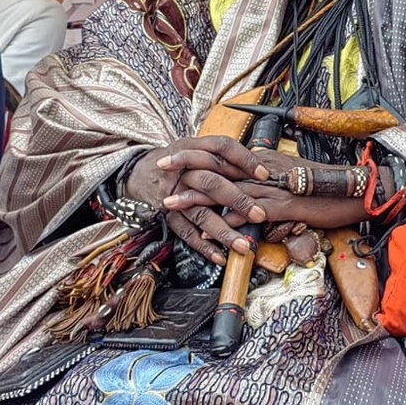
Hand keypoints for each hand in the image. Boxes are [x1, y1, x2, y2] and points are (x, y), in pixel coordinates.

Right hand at [124, 136, 269, 261]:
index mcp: (194, 148)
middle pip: (212, 183)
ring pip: (200, 213)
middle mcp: (182, 170)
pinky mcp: (167, 214)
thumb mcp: (197, 149)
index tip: (264, 175)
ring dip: (223, 231)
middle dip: (238, 200)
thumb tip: (261, 171)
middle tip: (259, 214)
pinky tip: (220, 257)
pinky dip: (203, 246)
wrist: (141, 171)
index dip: (244, 160)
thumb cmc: (179, 161)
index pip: (222, 148)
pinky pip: (186, 232)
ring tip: (243, 245)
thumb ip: (224, 157)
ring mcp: (173, 194)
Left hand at [168, 153, 381, 230]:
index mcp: (262, 164)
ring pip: (227, 190)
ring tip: (170, 201)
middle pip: (218, 168)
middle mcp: (263, 172)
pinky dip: (230, 221)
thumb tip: (246, 193)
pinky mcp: (284, 205)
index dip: (197, 156)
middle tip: (158, 168)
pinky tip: (210, 228)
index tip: (171, 156)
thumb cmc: (322, 189)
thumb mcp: (289, 182)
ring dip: (197, 197)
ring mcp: (273, 188)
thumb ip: (265, 185)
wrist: (353, 190)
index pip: (223, 157)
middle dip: (186, 167)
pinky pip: (251, 213)